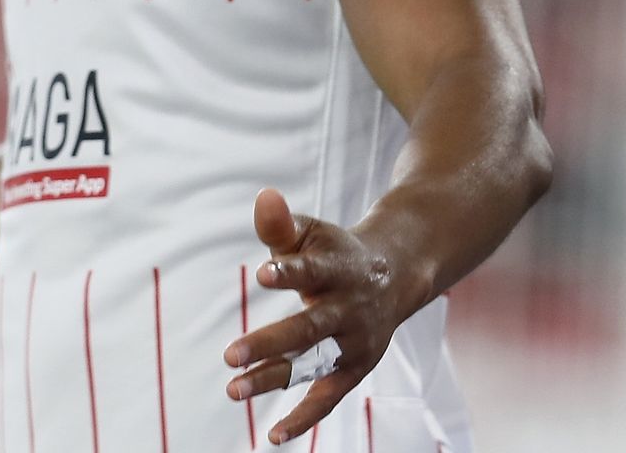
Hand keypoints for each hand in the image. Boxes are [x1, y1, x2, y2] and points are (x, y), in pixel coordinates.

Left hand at [223, 189, 421, 445]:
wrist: (395, 274)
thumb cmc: (336, 252)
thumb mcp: (313, 233)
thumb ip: (282, 224)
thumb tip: (263, 196)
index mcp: (337, 269)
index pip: (311, 270)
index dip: (288, 271)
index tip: (262, 273)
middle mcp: (349, 309)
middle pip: (308, 328)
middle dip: (271, 343)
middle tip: (230, 355)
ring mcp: (353, 342)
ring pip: (313, 365)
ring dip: (276, 379)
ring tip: (234, 389)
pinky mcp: (354, 367)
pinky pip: (329, 398)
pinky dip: (304, 418)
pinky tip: (273, 435)